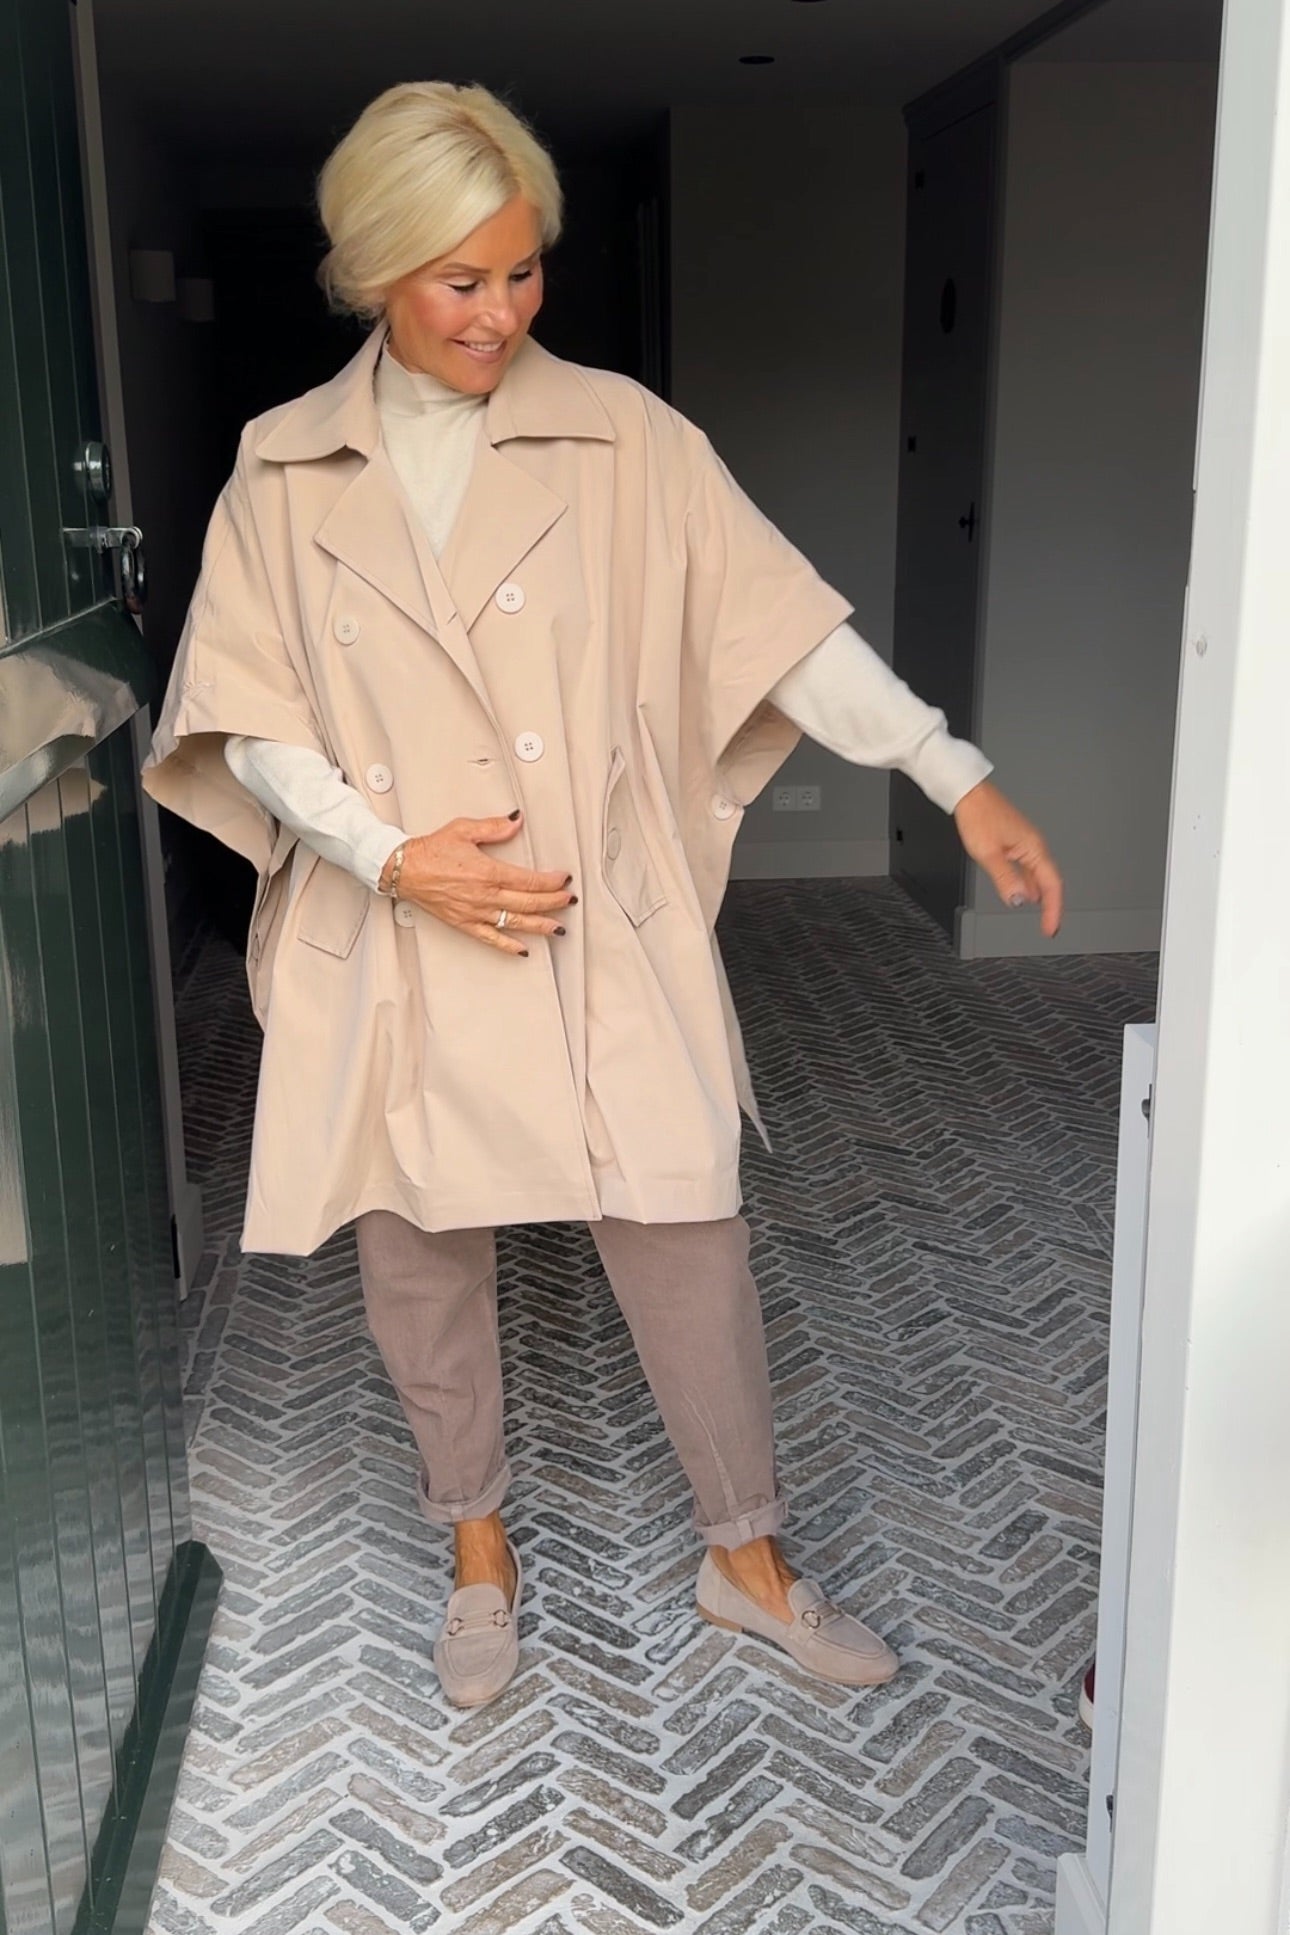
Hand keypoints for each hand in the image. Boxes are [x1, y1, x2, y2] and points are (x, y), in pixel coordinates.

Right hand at [381, 811, 573, 956]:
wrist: (404, 869)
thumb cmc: (431, 850)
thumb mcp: (464, 829)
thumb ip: (494, 827)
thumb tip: (516, 820)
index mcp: (488, 872)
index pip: (529, 880)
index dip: (551, 881)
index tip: (564, 879)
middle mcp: (484, 895)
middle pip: (528, 902)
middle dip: (553, 902)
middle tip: (569, 900)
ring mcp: (475, 912)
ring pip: (515, 923)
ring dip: (540, 925)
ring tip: (559, 928)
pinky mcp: (464, 923)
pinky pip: (491, 938)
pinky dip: (509, 946)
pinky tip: (524, 949)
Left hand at [953, 780, 1062, 937]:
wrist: (969, 794)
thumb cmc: (979, 815)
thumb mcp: (989, 854)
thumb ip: (1006, 879)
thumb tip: (1019, 900)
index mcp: (1034, 848)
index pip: (1052, 885)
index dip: (1053, 909)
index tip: (1050, 928)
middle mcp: (1034, 845)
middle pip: (1049, 882)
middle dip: (1051, 906)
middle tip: (1049, 926)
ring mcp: (1026, 844)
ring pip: (1039, 876)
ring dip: (1041, 896)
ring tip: (1041, 915)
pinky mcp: (1016, 842)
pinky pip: (1028, 868)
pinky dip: (1029, 884)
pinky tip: (1023, 892)